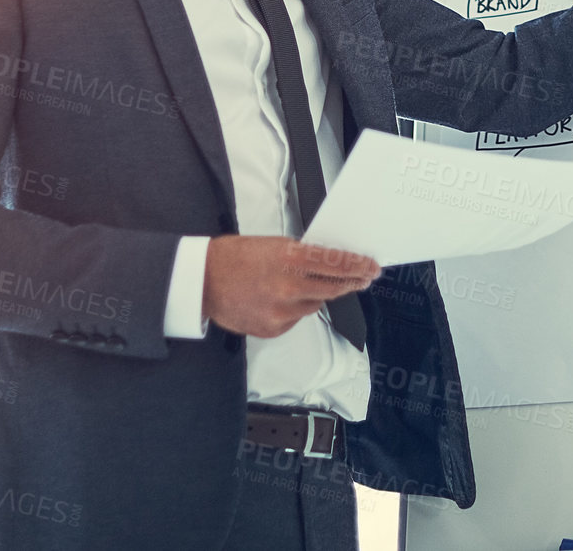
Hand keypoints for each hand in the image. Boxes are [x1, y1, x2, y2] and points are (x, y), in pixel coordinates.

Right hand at [201, 235, 380, 337]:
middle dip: (352, 282)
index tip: (370, 267)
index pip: (337, 263)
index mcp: (291, 260)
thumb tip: (329, 262)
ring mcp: (282, 311)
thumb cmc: (234, 258)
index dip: (358, 266)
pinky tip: (280, 299)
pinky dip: (295, 309)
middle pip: (334, 288)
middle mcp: (289, 288)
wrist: (202, 281)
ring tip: (304, 285)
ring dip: (318, 294)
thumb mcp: (274, 245)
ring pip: (315, 304)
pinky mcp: (274, 328)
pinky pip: (297, 318)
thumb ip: (303, 255)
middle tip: (364, 278)